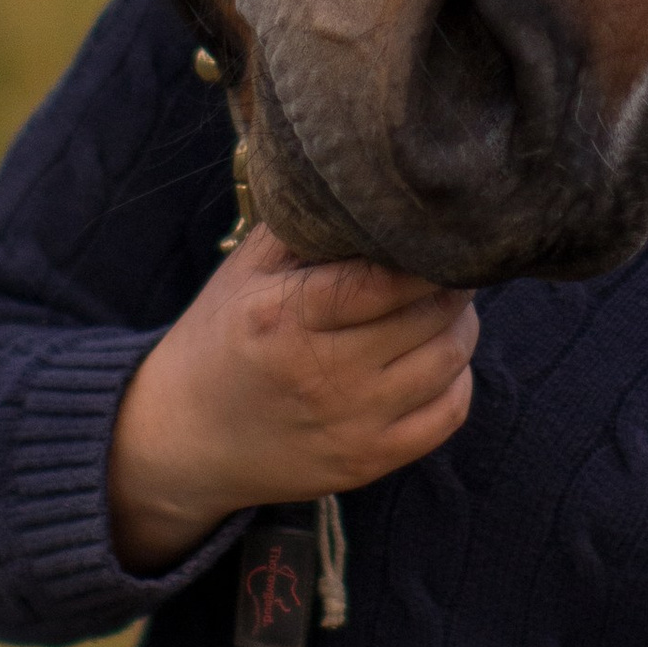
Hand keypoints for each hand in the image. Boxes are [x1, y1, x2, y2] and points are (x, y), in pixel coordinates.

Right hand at [107, 224, 476, 572]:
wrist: (186, 438)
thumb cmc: (224, 337)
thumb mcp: (246, 271)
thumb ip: (304, 226)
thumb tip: (368, 186)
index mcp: (283, 315)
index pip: (383, 280)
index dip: (426, 256)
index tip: (441, 236)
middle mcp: (318, 373)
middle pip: (428, 317)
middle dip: (452, 283)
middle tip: (452, 266)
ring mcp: (348, 423)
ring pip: (448, 362)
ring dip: (461, 325)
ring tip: (447, 305)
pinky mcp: (367, 461)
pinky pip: (448, 415)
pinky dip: (459, 379)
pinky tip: (441, 359)